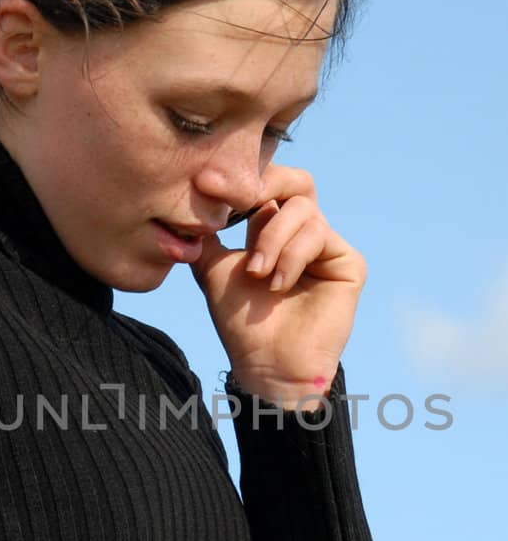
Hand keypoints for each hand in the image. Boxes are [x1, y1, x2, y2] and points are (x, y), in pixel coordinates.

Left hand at [190, 162, 366, 409]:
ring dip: (272, 239)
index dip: (241, 177)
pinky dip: (291, 257)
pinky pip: (319, 235)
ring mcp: (328, 247)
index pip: (268, 184)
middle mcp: (304, 234)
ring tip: (257, 274)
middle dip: (266, 183)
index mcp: (274, 230)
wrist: (265, 364)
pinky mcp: (348, 263)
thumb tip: (191, 197)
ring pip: (302, 209)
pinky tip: (277, 286)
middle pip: (298, 180)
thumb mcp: (213, 268)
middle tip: (240, 201)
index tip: (205, 183)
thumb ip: (206, 233)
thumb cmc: (241, 321)